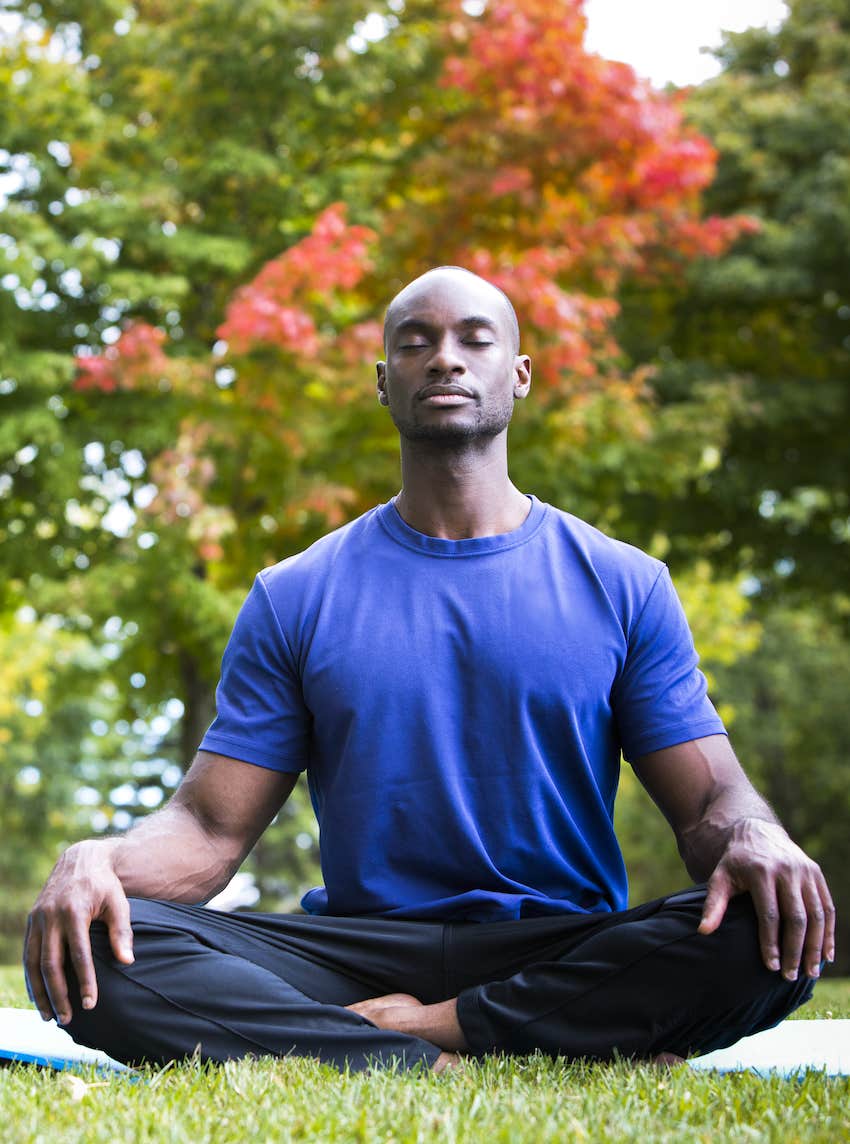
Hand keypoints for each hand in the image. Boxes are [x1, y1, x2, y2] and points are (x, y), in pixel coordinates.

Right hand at [23, 840, 134, 1024]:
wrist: (80, 859)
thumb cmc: (104, 884)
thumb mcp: (118, 902)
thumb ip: (121, 931)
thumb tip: (127, 962)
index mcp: (74, 911)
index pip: (79, 955)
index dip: (84, 981)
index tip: (90, 1004)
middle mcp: (51, 916)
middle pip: (51, 964)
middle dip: (58, 994)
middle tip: (68, 1019)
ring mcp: (38, 918)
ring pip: (33, 963)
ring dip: (40, 992)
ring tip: (49, 1016)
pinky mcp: (32, 920)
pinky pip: (27, 954)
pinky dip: (31, 978)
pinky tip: (38, 996)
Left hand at [698, 818, 834, 980]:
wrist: (757, 832)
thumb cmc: (735, 862)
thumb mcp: (720, 878)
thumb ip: (713, 904)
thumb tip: (703, 932)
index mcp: (761, 872)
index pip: (769, 914)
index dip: (771, 943)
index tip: (771, 967)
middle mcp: (787, 870)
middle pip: (796, 917)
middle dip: (795, 950)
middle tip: (791, 976)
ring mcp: (805, 871)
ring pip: (816, 915)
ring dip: (816, 946)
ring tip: (811, 972)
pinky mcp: (816, 874)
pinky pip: (827, 907)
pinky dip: (829, 932)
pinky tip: (827, 954)